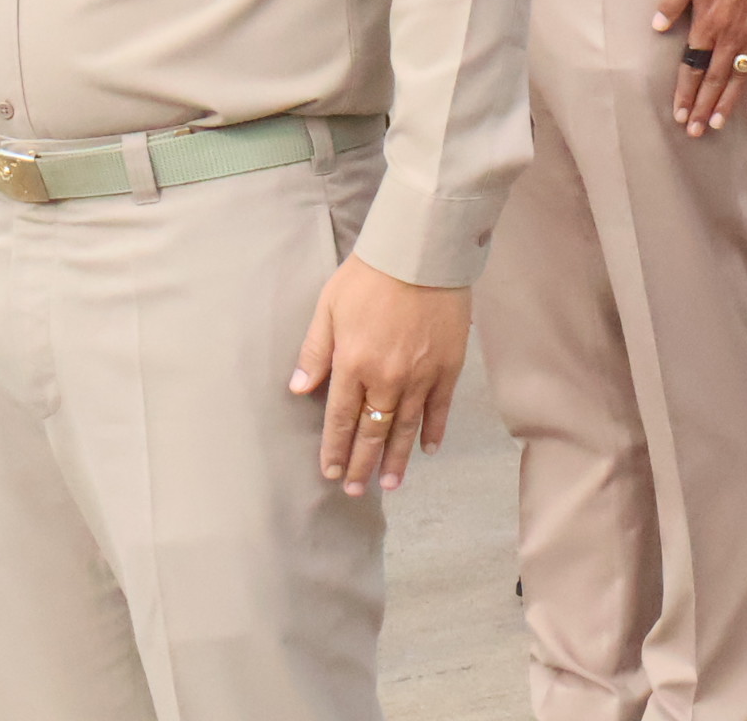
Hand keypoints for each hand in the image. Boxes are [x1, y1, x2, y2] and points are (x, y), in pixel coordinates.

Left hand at [290, 255, 470, 496]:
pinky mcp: (448, 368)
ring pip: (406, 428)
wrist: (420, 254)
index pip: (340, 418)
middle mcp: (387, 378)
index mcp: (353, 364)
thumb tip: (299, 390)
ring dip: (396, 458)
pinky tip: (427, 449)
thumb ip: (314, 352)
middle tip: (355, 491)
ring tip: (389, 483)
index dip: (335, 449)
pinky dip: (433, 431)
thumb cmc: (368, 276)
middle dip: (361, 463)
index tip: (330, 472)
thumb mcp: (328, 308)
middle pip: (372, 431)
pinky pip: (439, 409)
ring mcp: (421, 376)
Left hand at [654, 0, 746, 134]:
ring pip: (738, 78)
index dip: (685, 93)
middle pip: (713, 80)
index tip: (679, 114)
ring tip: (718, 124)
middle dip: (703, 107)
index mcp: (707, 24)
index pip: (692, 68)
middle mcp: (730, 37)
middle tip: (696, 131)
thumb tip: (656, 26)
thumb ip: (671, 1)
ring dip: (726, 103)